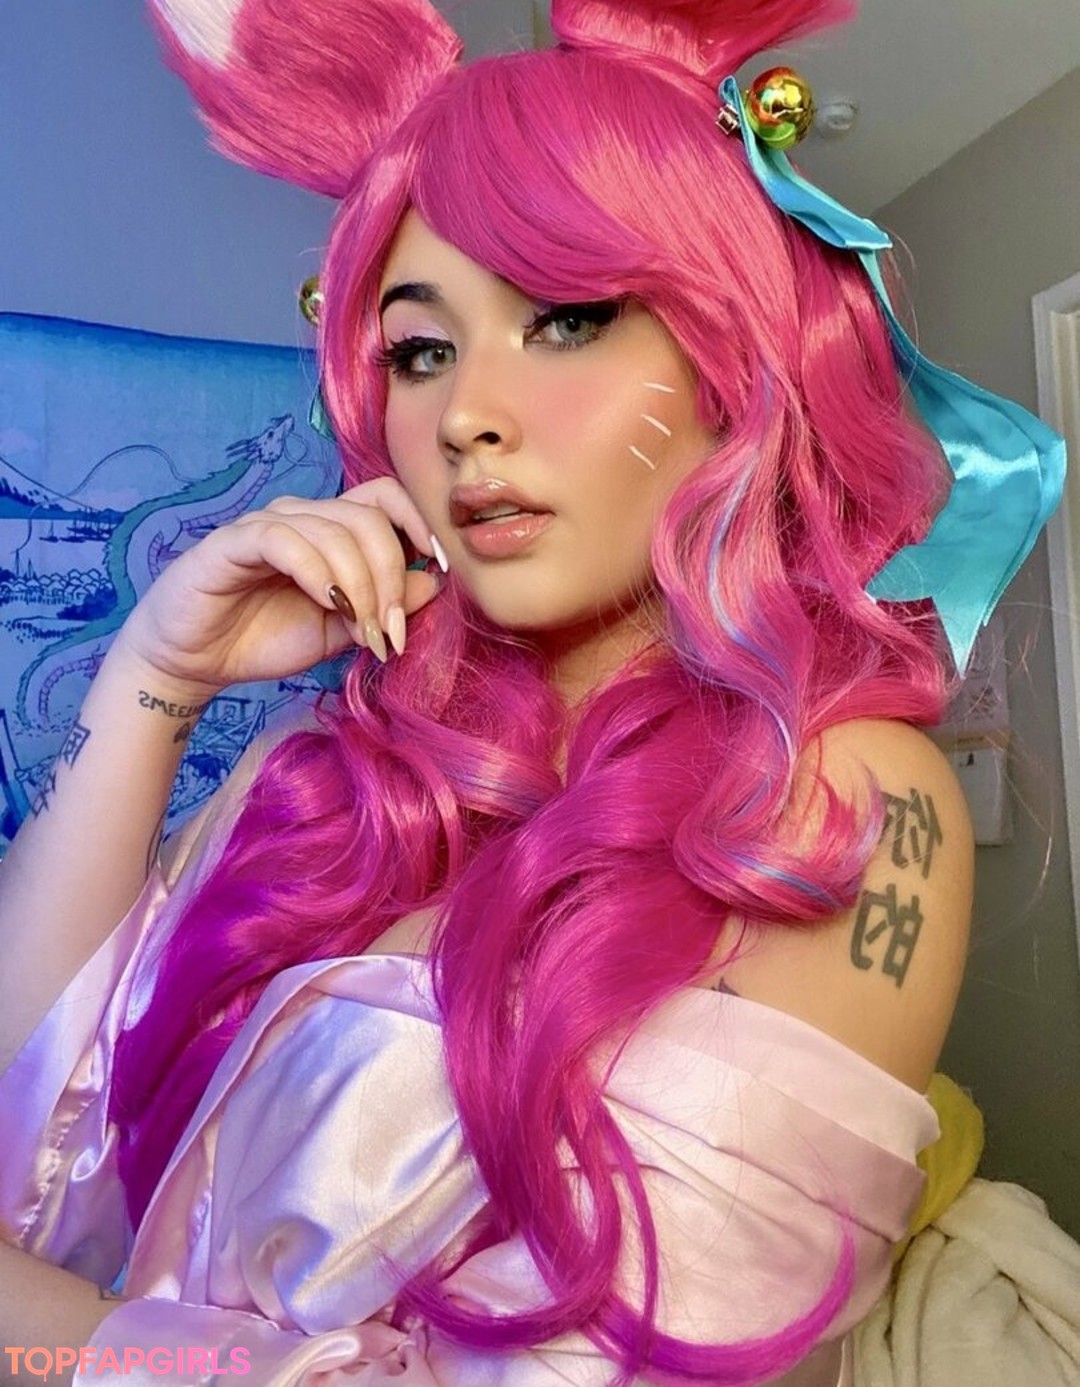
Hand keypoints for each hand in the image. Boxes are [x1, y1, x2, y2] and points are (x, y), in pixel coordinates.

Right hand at [117, 479, 442, 694]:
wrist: (196, 662)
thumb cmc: (266, 639)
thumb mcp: (342, 630)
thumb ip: (385, 607)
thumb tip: (434, 583)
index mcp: (332, 530)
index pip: (385, 499)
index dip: (418, 525)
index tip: (439, 571)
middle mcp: (302, 517)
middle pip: (369, 518)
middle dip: (391, 577)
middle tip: (387, 630)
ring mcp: (267, 525)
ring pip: (334, 530)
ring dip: (359, 586)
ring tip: (359, 632)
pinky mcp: (232, 543)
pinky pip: (285, 540)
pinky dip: (316, 572)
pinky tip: (327, 604)